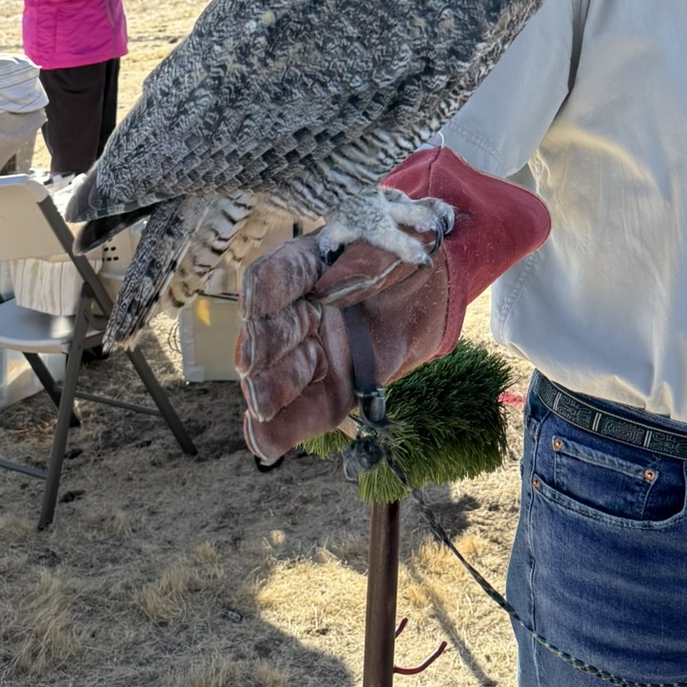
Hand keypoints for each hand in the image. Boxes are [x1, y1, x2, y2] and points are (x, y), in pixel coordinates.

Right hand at [235, 227, 449, 462]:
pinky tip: (264, 444)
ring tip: (260, 405)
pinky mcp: (332, 389)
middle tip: (252, 365)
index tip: (255, 309)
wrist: (434, 292)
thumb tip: (351, 269)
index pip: (278, 275)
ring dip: (268, 390)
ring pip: (280, 374)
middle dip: (261, 349)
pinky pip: (305, 410)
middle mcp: (299, 311)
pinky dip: (281, 430)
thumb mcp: (393, 242)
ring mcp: (311, 351)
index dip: (266, 292)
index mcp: (308, 267)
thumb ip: (374, 252)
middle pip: (272, 331)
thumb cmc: (406, 255)